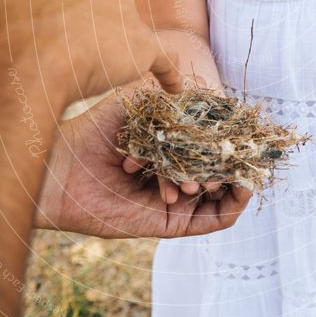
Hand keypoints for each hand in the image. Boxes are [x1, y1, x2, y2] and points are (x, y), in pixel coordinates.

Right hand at [0, 0, 182, 107]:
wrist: (33, 61)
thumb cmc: (6, 44)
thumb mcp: (3, 15)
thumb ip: (16, 17)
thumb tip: (11, 28)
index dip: (70, 24)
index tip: (61, 43)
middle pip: (106, 12)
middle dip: (96, 37)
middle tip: (76, 66)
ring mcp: (123, 13)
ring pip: (128, 36)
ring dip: (121, 55)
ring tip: (107, 79)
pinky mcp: (142, 44)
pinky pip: (164, 60)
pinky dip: (169, 74)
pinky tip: (175, 88)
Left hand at [35, 88, 251, 237]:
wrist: (64, 166)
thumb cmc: (97, 130)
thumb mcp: (143, 104)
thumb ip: (176, 98)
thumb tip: (211, 93)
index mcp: (171, 151)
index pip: (214, 148)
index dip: (234, 139)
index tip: (250, 127)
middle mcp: (177, 176)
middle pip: (223, 172)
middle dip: (238, 160)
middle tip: (248, 149)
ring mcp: (177, 201)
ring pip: (222, 196)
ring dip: (233, 180)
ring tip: (226, 167)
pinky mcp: (172, 224)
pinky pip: (213, 219)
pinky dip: (232, 203)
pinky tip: (236, 183)